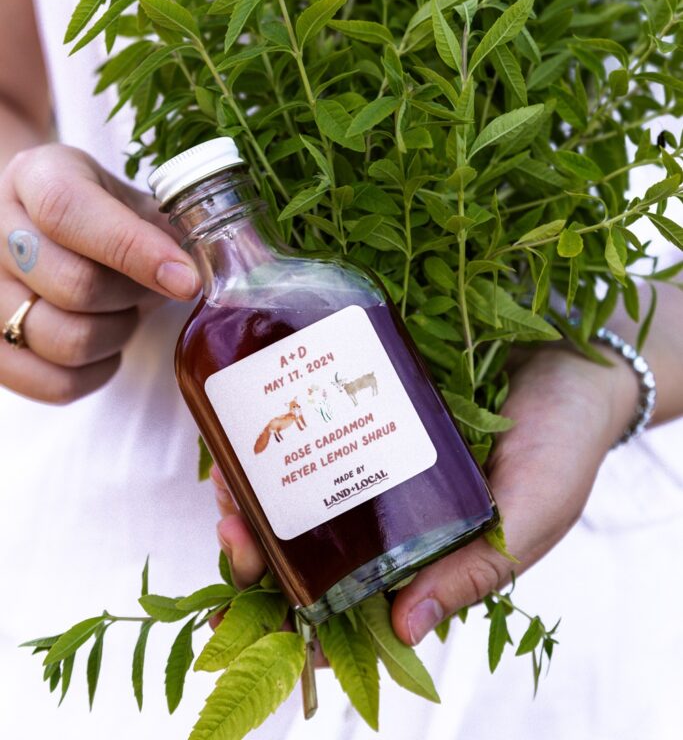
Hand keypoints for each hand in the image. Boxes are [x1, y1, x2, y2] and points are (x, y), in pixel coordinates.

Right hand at [0, 143, 199, 401]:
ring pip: (65, 339)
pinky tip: (107, 344)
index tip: (186, 279)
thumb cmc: (100, 214)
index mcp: (35, 176)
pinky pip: (53, 384)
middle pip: (75, 285)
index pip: (68, 211)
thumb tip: (202, 273)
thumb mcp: (128, 198)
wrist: (41, 225)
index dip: (133, 250)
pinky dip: (96, 372)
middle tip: (148, 286)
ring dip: (116, 333)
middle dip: (132, 295)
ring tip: (123, 310)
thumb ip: (163, 227)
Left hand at [210, 342, 638, 643]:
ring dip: (256, 481)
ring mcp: (375, 449)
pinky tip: (257, 415)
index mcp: (421, 552)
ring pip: (299, 478)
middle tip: (232, 524)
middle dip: (257, 541)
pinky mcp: (371, 397)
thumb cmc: (563, 447)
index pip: (344, 596)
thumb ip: (475, 572)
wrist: (575, 359)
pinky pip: (317, 414)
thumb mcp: (530, 517)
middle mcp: (389, 505)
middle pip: (306, 538)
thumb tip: (404, 632)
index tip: (241, 607)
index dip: (290, 608)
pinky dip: (283, 421)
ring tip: (227, 470)